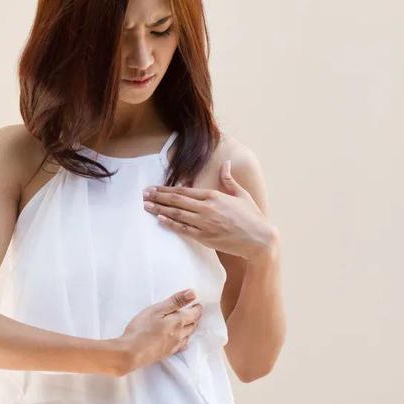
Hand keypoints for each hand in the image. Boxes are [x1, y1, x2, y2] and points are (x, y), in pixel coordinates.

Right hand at [112, 288, 202, 375]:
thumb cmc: (141, 329)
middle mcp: (180, 334)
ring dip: (191, 327)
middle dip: (195, 317)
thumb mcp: (156, 310)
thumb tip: (193, 294)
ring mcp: (174, 345)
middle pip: (192, 325)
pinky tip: (182, 340)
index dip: (197, 308)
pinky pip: (182, 345)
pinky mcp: (168, 353)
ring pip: (188, 335)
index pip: (193, 314)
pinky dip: (185, 339)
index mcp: (178, 322)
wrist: (132, 352)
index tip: (197, 303)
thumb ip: (175, 301)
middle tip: (195, 311)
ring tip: (189, 322)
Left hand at [141, 159, 278, 260]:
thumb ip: (229, 180)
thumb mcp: (241, 195)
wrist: (260, 240)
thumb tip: (226, 163)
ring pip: (177, 214)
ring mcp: (205, 223)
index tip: (154, 188)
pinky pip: (184, 229)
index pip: (184, 190)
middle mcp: (207, 208)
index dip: (166, 189)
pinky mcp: (205, 237)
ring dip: (160, 209)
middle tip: (144, 194)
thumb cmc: (252, 217)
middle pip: (177, 200)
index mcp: (214, 196)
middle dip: (158, 197)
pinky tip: (160, 219)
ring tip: (146, 206)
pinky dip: (171, 224)